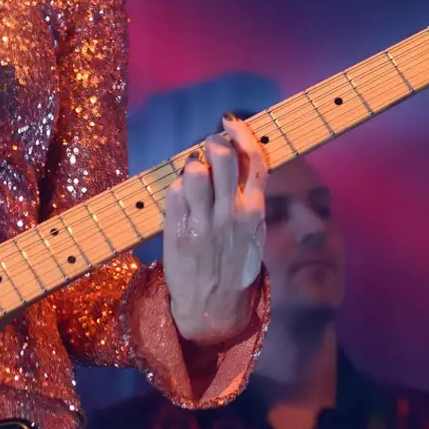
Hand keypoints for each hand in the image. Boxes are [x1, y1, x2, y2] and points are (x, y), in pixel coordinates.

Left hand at [163, 115, 268, 341]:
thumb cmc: (234, 264)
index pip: (253, 160)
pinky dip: (177, 187)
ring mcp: (203, 221)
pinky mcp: (178, 230)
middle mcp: (230, 213)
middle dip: (212, 143)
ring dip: (192, 164)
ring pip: (194, 170)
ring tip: (193, 171)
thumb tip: (233, 159)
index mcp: (254, 211)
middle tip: (208, 145)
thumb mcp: (251, 231)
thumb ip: (246, 197)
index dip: (241, 134)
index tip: (229, 121)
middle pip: (221, 157)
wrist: (213, 306)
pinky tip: (182, 196)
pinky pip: (174, 192)